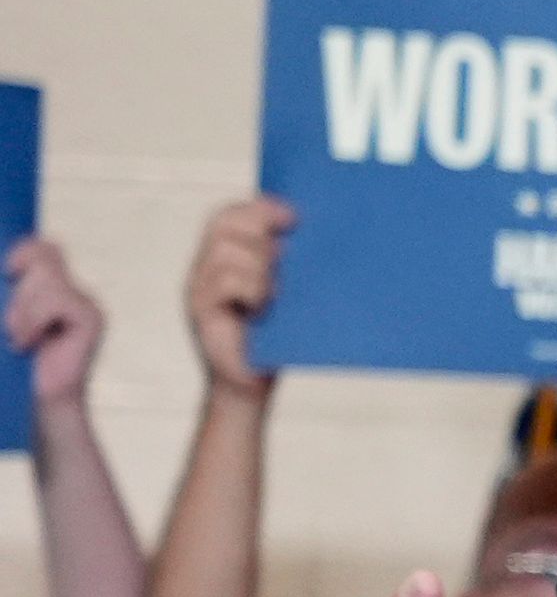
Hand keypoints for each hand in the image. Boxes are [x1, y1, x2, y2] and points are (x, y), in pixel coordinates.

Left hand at [3, 237, 103, 407]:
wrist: (39, 404)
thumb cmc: (15, 364)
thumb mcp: (8, 320)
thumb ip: (11, 295)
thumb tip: (3, 272)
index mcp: (54, 290)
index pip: (44, 248)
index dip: (23, 252)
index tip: (6, 274)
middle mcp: (75, 293)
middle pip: (44, 255)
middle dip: (20, 286)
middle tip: (10, 324)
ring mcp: (86, 305)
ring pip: (47, 277)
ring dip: (22, 308)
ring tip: (16, 337)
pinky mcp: (91, 319)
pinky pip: (55, 300)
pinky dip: (32, 319)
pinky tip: (26, 342)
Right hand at [185, 196, 291, 393]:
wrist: (249, 389)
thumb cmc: (271, 342)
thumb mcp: (285, 299)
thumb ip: (288, 269)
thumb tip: (317, 239)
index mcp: (224, 258)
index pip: (230, 215)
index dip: (259, 208)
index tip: (294, 215)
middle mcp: (206, 267)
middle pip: (225, 225)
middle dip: (260, 228)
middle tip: (287, 252)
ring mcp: (198, 286)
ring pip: (227, 251)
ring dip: (260, 264)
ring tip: (278, 292)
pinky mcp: (200, 309)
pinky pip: (225, 281)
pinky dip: (252, 287)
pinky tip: (265, 305)